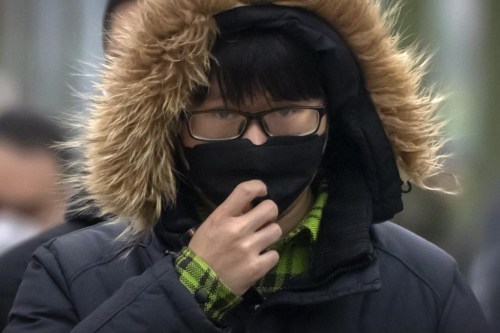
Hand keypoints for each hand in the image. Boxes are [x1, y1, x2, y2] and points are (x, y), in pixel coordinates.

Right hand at [188, 180, 281, 295]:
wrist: (196, 285)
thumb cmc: (202, 252)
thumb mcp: (210, 226)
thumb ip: (230, 213)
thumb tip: (251, 204)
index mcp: (222, 217)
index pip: (245, 190)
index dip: (259, 187)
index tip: (262, 192)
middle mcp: (237, 229)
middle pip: (270, 208)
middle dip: (270, 213)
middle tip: (264, 220)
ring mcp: (248, 249)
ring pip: (276, 230)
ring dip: (270, 235)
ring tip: (261, 241)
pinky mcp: (256, 267)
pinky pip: (275, 254)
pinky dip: (269, 257)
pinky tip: (259, 259)